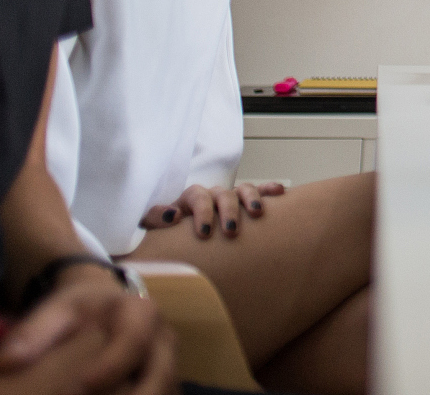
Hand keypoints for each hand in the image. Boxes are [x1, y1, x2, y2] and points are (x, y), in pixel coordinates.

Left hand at [0, 325, 171, 394]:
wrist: (103, 307)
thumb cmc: (78, 311)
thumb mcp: (55, 311)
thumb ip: (31, 333)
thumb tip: (6, 363)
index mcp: (140, 313)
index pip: (134, 340)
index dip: (112, 365)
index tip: (82, 385)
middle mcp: (163, 338)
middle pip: (162, 374)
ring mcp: (169, 362)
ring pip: (168, 391)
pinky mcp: (166, 382)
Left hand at [140, 180, 283, 238]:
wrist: (175, 240)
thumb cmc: (165, 234)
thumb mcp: (150, 226)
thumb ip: (154, 218)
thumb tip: (172, 215)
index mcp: (189, 200)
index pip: (197, 196)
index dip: (202, 212)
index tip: (204, 232)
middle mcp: (211, 195)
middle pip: (222, 193)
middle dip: (228, 210)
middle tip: (231, 230)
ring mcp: (228, 199)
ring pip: (243, 189)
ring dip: (251, 199)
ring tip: (258, 214)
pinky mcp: (242, 205)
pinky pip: (258, 192)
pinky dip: (268, 189)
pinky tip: (279, 192)